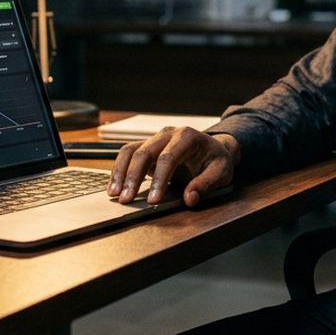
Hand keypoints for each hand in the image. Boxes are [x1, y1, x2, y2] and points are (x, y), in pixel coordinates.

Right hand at [107, 127, 240, 206]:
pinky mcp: (147, 147)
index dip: (158, 179)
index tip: (153, 200)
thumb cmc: (216, 160)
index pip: (168, 157)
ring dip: (120, 173)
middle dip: (133, 177)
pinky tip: (115, 186)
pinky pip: (128, 155)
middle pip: (144, 152)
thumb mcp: (221, 172)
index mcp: (187, 136)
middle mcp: (168, 134)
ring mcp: (155, 139)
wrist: (213, 149)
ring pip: (130, 151)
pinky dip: (119, 170)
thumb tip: (189, 199)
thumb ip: (206, 184)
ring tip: (114, 194)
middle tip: (127, 199)